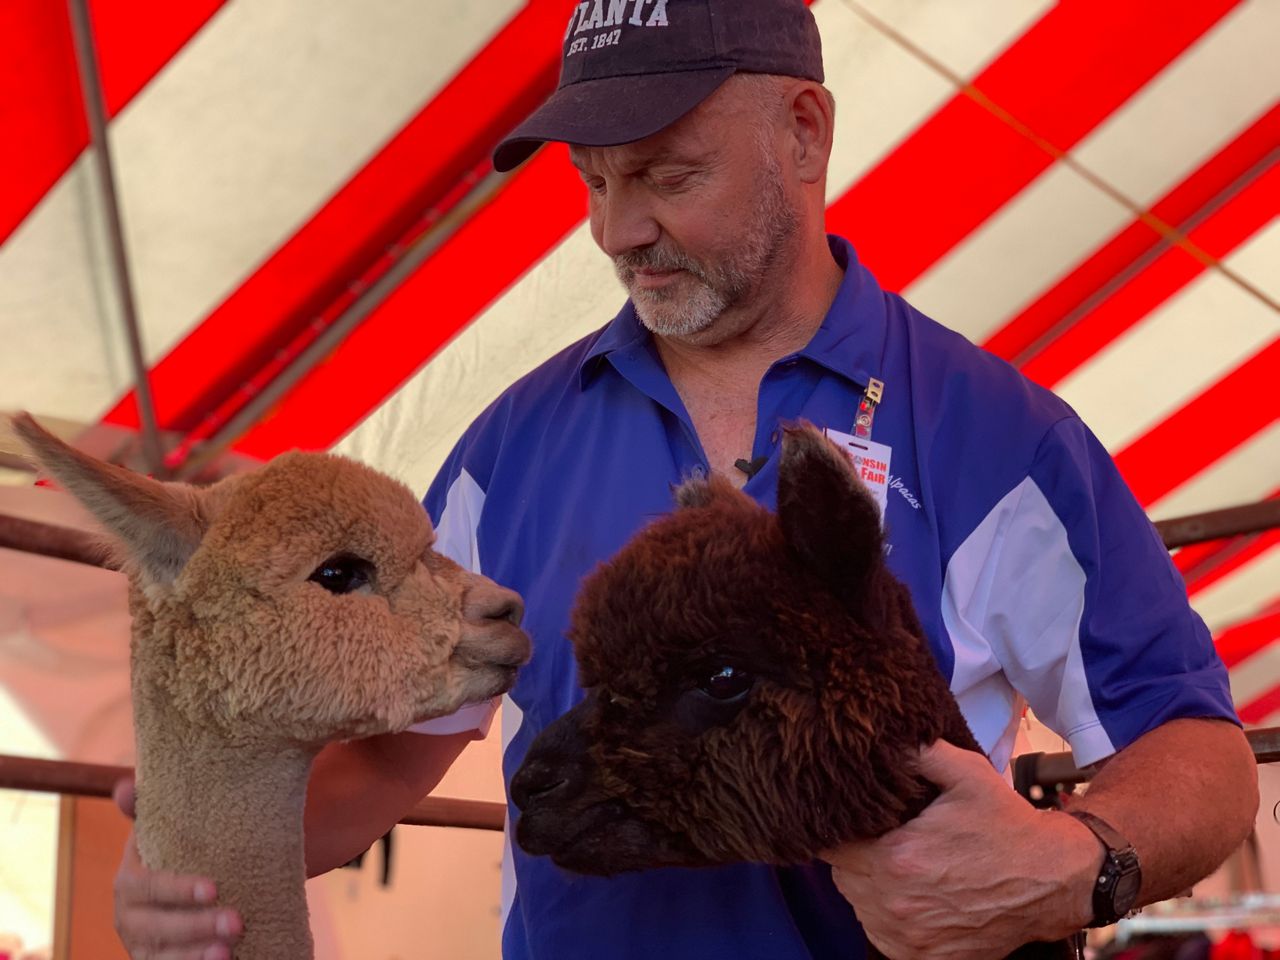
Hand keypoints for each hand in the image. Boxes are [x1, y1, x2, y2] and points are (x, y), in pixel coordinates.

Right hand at [112, 777, 242, 959]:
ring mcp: (142, 947)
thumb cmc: (175, 856)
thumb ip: (147, 809)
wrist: (183, 893)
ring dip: (194, 957)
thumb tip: (125, 786)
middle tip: (237, 922)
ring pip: (162, 958)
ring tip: (228, 952)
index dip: (178, 890)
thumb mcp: (164, 833)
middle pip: (158, 928)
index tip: (214, 888)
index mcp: (129, 883)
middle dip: (196, 927)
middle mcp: (130, 919)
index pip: (149, 887)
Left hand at [822, 741, 1100, 959]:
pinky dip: (889, 917)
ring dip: (870, 886)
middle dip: (856, 855)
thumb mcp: (965, 772)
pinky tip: (914, 895)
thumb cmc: (1006, 823)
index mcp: (896, 858)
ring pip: (860, 906)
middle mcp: (895, 904)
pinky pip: (883, 935)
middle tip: (885, 838)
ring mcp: (908, 937)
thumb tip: (883, 741)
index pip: (832, 845)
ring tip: (902, 865)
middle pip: (843, 876)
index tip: (860, 820)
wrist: (1052, 879)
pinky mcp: (924, 958)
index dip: (842, 829)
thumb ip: (918, 752)